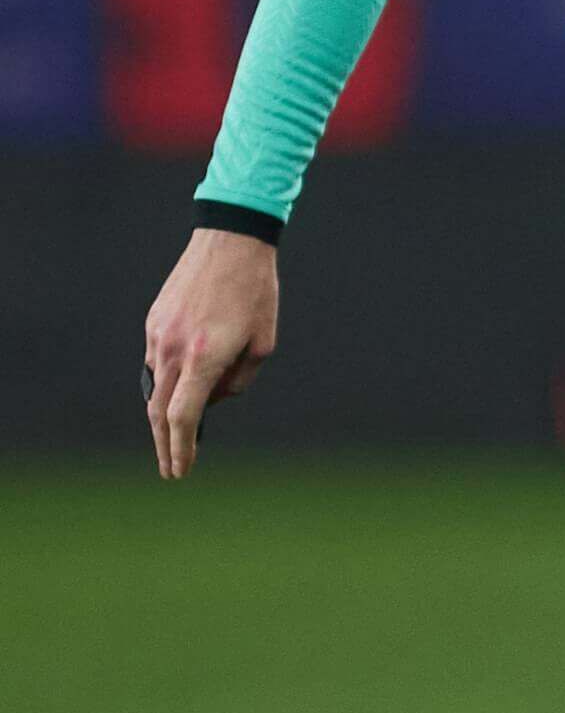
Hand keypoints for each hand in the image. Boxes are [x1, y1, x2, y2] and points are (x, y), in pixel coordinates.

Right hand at [142, 228, 279, 477]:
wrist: (230, 241)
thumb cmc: (256, 293)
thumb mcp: (263, 342)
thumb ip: (237, 380)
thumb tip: (212, 400)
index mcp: (204, 358)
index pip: (183, 417)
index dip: (181, 448)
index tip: (182, 470)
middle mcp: (173, 350)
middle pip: (159, 412)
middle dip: (166, 445)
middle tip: (171, 469)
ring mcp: (157, 335)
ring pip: (156, 386)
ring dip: (166, 412)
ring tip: (178, 434)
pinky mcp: (152, 322)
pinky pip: (157, 361)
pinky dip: (169, 379)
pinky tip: (183, 384)